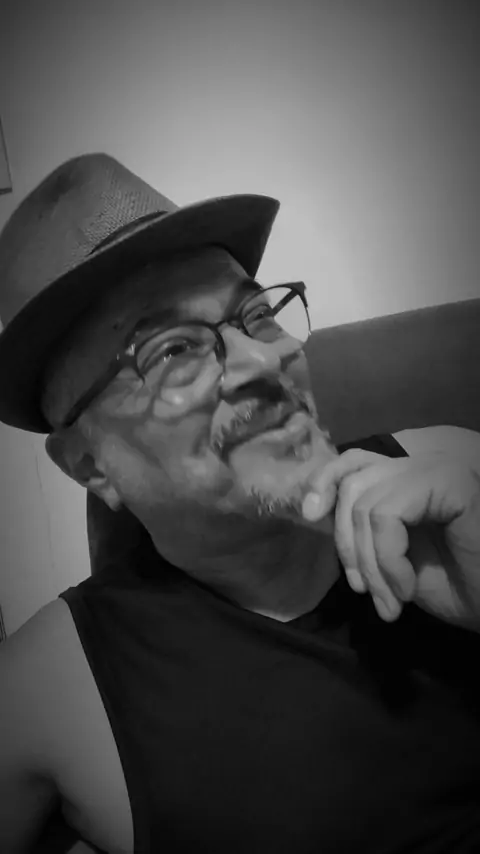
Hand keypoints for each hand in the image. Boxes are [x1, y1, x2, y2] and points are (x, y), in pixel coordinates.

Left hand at [301, 449, 479, 628]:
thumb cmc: (455, 588)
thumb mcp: (390, 559)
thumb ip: (360, 530)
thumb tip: (315, 511)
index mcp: (407, 481)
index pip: (353, 462)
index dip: (324, 481)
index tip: (309, 515)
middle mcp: (421, 467)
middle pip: (353, 483)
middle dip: (347, 544)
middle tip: (363, 590)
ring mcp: (437, 470)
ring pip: (367, 503)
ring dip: (370, 562)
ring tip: (389, 599)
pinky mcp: (451, 482)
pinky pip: (389, 512)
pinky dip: (388, 556)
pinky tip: (407, 586)